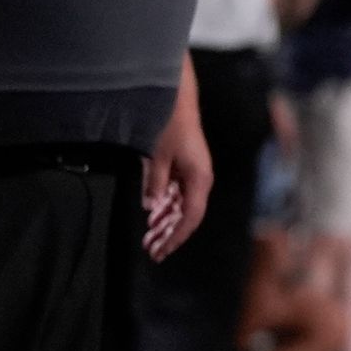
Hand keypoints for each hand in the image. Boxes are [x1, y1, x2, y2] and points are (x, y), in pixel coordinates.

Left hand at [144, 96, 214, 258]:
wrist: (176, 98)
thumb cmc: (170, 125)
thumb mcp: (157, 156)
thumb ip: (155, 183)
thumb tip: (151, 207)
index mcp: (199, 179)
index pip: (191, 217)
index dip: (176, 236)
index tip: (162, 250)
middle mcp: (200, 179)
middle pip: (187, 215)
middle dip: (169, 234)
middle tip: (153, 251)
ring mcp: (193, 173)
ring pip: (181, 206)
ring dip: (166, 222)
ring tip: (149, 238)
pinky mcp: (185, 167)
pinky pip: (177, 193)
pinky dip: (165, 205)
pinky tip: (152, 214)